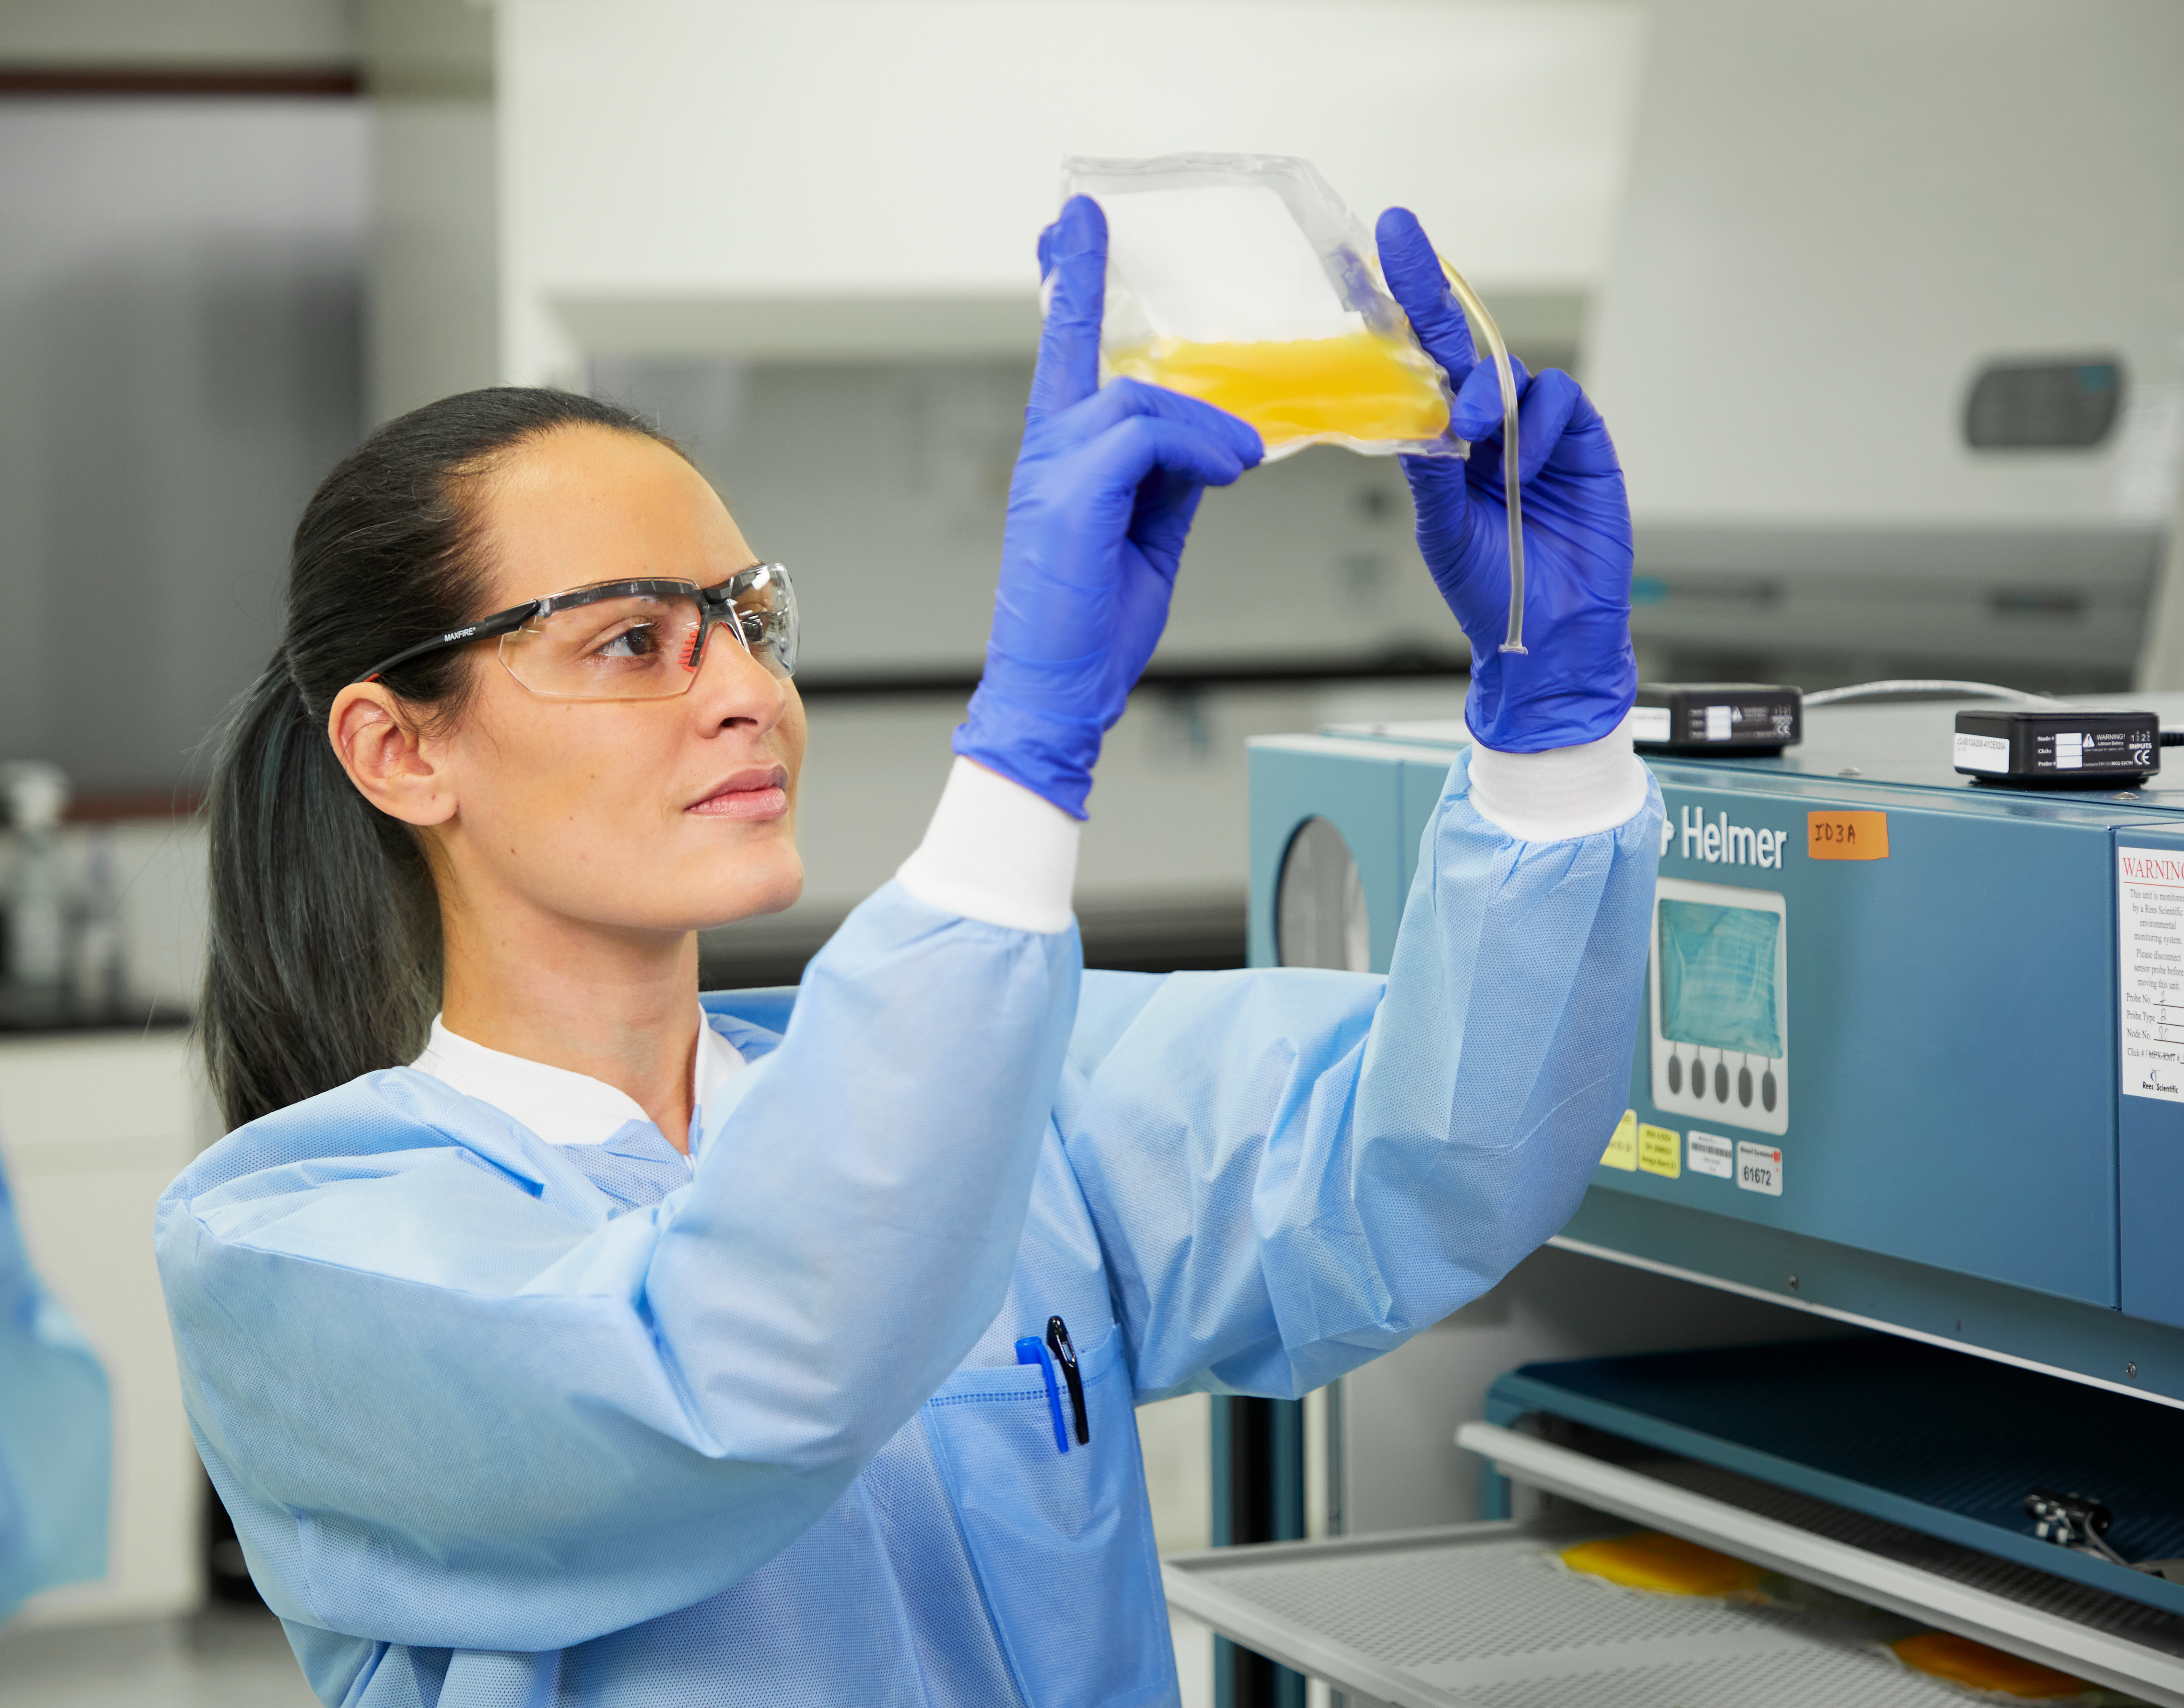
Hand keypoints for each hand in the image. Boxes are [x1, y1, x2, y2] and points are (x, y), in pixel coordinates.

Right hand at [953, 196, 1263, 816]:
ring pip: (1142, 401)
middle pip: (1110, 366)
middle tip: (1218, 406)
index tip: (1074, 221)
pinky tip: (1225, 474)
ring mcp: (1053, 469)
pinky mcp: (1073, 494)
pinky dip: (1198, 451)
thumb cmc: (1092, 624)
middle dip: (1149, 352)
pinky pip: (1148, 438)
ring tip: (1243, 466)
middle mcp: (1046, 450)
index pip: (1064, 350)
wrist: (1059, 693)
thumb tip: (1211, 442)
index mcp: (1059, 456)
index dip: (1070, 279)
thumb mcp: (1147, 535)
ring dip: (1209, 430)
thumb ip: (1167, 479)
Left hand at [1377, 207, 1636, 752]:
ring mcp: (1532, 430)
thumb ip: (1432, 469)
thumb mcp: (1443, 528)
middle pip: (1457, 345)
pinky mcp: (1579, 438)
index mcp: (1443, 444)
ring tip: (1478, 437)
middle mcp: (1485, 427)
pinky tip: (1521, 462)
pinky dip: (1535, 423)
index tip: (1365, 260)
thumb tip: (1416, 415)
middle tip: (1400, 239)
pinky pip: (1557, 400)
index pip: (1415, 367)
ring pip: (1508, 372)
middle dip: (1427, 291)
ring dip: (1488, 393)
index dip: (1394, 314)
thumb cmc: (1491, 588)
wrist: (1550, 633)